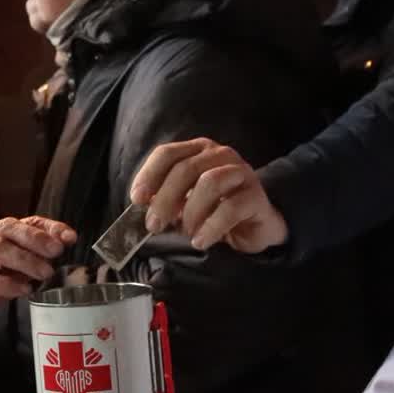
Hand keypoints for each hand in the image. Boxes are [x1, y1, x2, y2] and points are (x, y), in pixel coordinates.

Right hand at [0, 216, 75, 336]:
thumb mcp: (14, 264)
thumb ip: (35, 254)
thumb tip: (65, 247)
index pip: (24, 222)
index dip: (48, 227)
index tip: (70, 237)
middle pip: (6, 228)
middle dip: (35, 238)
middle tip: (57, 252)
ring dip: (25, 260)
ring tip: (45, 273)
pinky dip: (6, 284)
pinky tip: (24, 289)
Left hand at [130, 138, 288, 252]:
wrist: (256, 225)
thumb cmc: (215, 210)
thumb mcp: (185, 203)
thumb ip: (166, 200)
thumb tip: (143, 208)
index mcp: (198, 151)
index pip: (167, 153)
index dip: (149, 175)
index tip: (137, 199)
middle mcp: (220, 155)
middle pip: (186, 168)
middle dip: (165, 198)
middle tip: (154, 225)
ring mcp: (241, 173)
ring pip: (210, 182)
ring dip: (191, 211)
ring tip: (186, 233)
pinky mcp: (256, 196)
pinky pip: (232, 208)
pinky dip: (212, 227)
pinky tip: (201, 241)